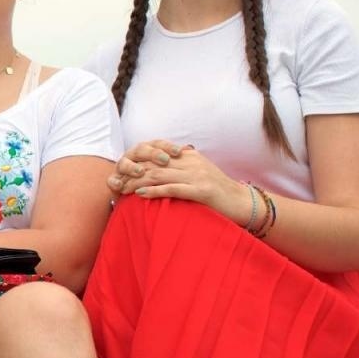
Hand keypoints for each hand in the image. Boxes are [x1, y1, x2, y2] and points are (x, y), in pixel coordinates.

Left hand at [109, 140, 251, 223]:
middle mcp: (191, 162)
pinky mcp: (201, 190)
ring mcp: (197, 175)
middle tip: (116, 183)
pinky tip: (141, 194)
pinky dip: (155, 190)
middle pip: (154, 164)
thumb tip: (160, 167)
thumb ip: (181, 168)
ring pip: (160, 175)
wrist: (242, 202)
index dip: (136, 162)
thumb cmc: (217, 193)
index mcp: (188, 156)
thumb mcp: (198, 174)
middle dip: (132, 173)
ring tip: (122, 190)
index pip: (156, 155)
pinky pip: (173, 189)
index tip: (120, 173)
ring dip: (137, 182)